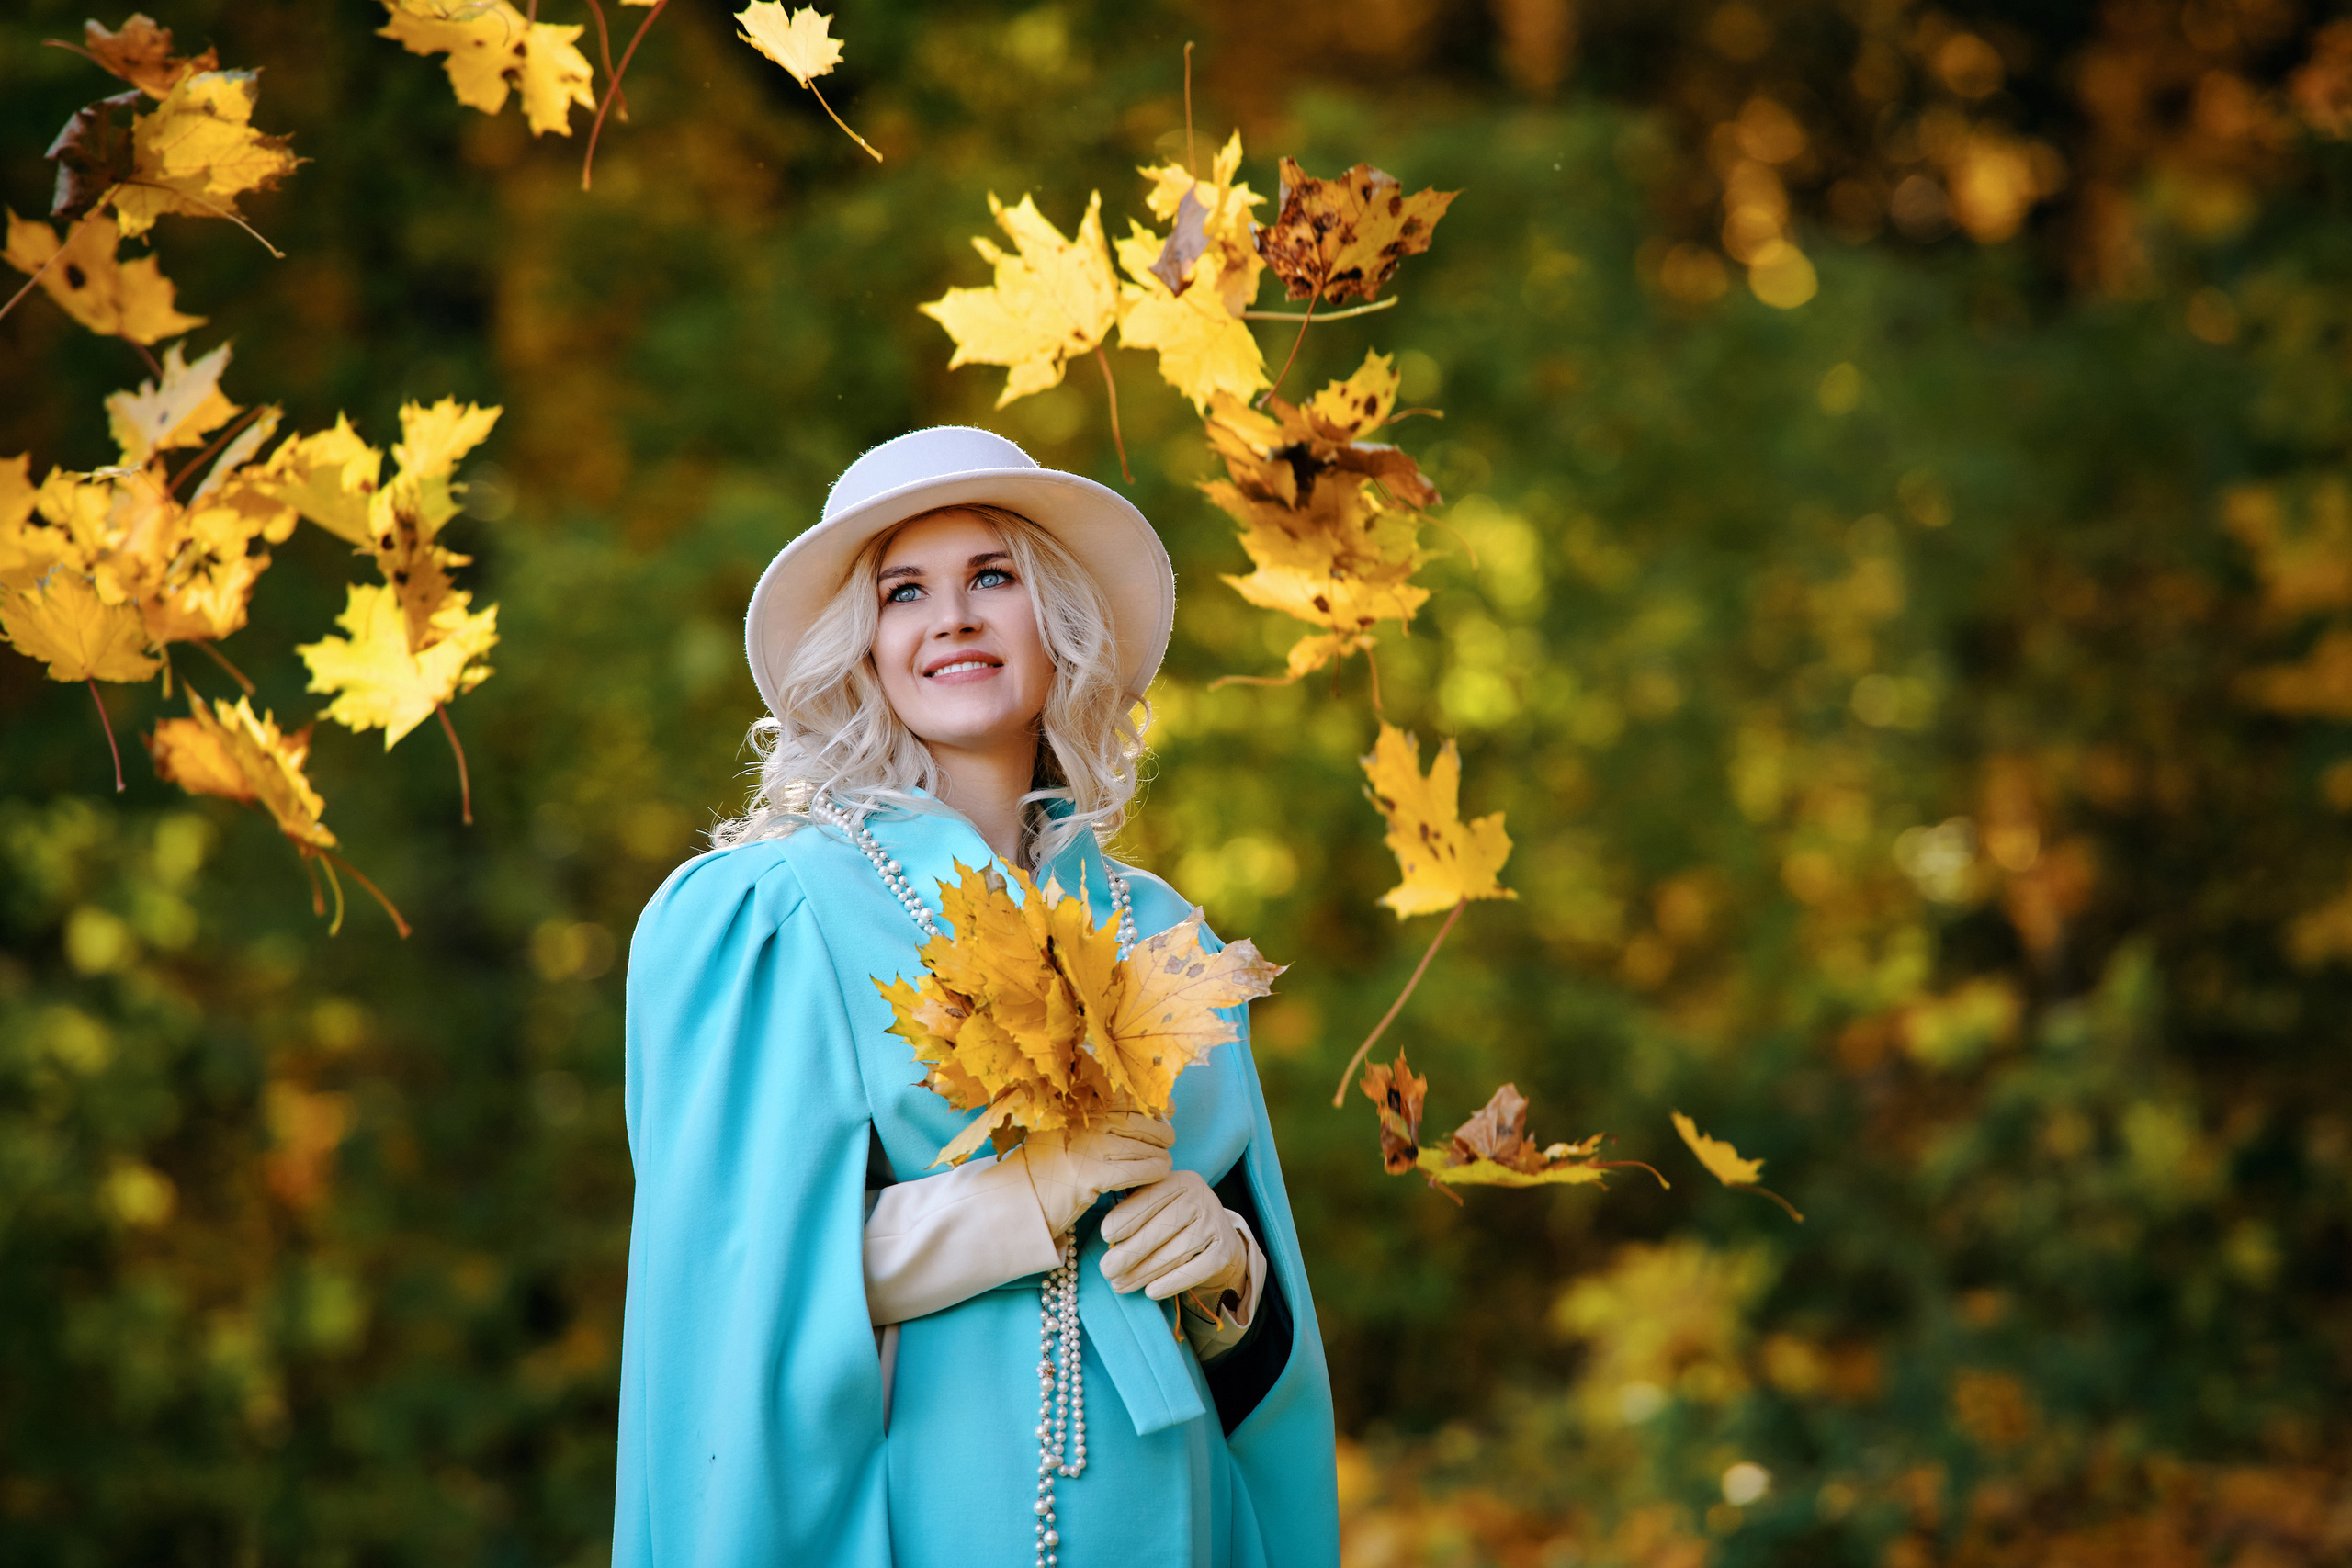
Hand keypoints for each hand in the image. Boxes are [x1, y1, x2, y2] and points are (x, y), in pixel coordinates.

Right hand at [1006, 1113, 1173, 1235]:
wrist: (1022, 1199)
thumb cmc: (1047, 1166)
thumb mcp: (1063, 1129)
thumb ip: (1094, 1115)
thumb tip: (1148, 1107)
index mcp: (1078, 1105)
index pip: (1125, 1095)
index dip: (1152, 1101)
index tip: (1167, 1107)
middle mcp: (1083, 1121)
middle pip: (1139, 1121)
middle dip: (1160, 1130)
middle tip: (1167, 1139)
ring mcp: (1089, 1147)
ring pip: (1143, 1145)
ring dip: (1161, 1153)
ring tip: (1164, 1159)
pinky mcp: (1094, 1175)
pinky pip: (1138, 1170)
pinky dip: (1154, 1171)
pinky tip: (1160, 1172)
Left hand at [1099, 1170, 1248, 1305]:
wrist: (1217, 1237)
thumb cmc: (1173, 1219)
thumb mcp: (1156, 1204)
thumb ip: (1133, 1209)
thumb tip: (1107, 1235)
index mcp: (1179, 1181)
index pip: (1150, 1198)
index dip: (1126, 1217)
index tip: (1105, 1235)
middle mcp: (1201, 1197)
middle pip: (1161, 1229)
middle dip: (1130, 1252)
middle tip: (1106, 1270)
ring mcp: (1216, 1224)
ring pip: (1175, 1252)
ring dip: (1144, 1272)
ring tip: (1120, 1284)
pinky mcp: (1224, 1251)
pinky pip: (1196, 1270)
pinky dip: (1172, 1282)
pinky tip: (1151, 1292)